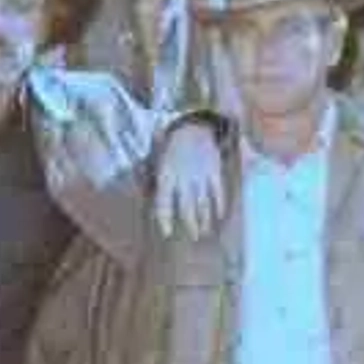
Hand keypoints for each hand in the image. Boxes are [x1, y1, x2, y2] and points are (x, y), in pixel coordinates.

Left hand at [155, 120, 225, 239]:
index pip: (164, 203)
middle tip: (193, 237)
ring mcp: (200, 176)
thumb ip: (149, 178)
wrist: (194, 127)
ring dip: (204, 220)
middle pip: (187, 208)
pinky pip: (218, 193)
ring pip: (203, 204)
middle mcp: (183, 178)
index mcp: (166, 176)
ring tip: (204, 231)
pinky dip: (219, 206)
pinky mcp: (214, 172)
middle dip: (190, 224)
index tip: (166, 233)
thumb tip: (144, 195)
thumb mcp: (155, 160)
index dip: (165, 219)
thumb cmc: (171, 148)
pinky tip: (219, 217)